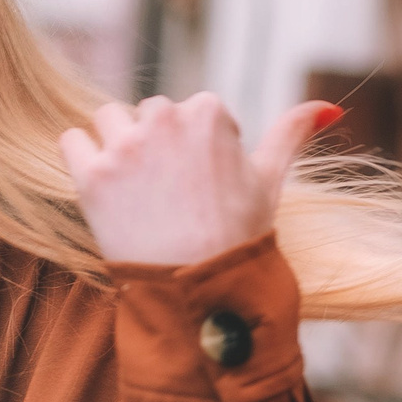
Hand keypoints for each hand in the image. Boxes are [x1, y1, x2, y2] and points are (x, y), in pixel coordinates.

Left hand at [59, 94, 340, 265]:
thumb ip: (292, 132)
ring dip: (115, 145)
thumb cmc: (239, 237)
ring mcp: (124, 148)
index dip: (195, 149)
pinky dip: (81, 159)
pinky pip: (71, 141)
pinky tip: (103, 189)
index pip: (190, 110)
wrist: (200, 294)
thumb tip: (330, 106)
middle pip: (147, 114)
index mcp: (207, 113)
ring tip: (136, 192)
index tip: (201, 186)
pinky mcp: (90, 176)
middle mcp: (163, 120)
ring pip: (107, 120)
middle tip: (168, 194)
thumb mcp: (269, 179)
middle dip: (154, 144)